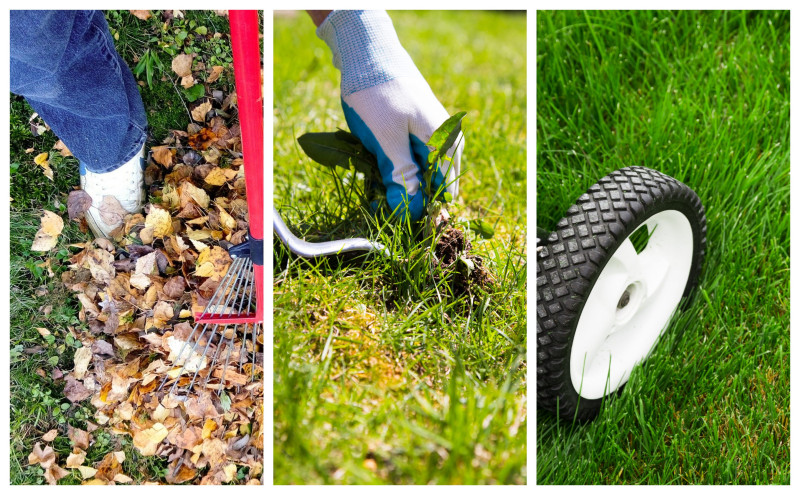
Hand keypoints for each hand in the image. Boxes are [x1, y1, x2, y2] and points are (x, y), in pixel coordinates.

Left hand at [317, 10, 462, 220]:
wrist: (366, 52)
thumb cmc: (377, 95)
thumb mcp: (386, 140)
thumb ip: (402, 176)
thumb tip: (411, 212)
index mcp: (445, 142)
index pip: (442, 190)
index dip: (421, 208)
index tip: (397, 218)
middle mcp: (445, 139)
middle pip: (430, 183)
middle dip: (405, 195)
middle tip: (378, 201)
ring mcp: (430, 133)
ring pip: (417, 171)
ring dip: (395, 180)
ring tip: (372, 181)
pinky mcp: (414, 129)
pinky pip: (407, 157)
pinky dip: (391, 166)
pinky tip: (373, 165)